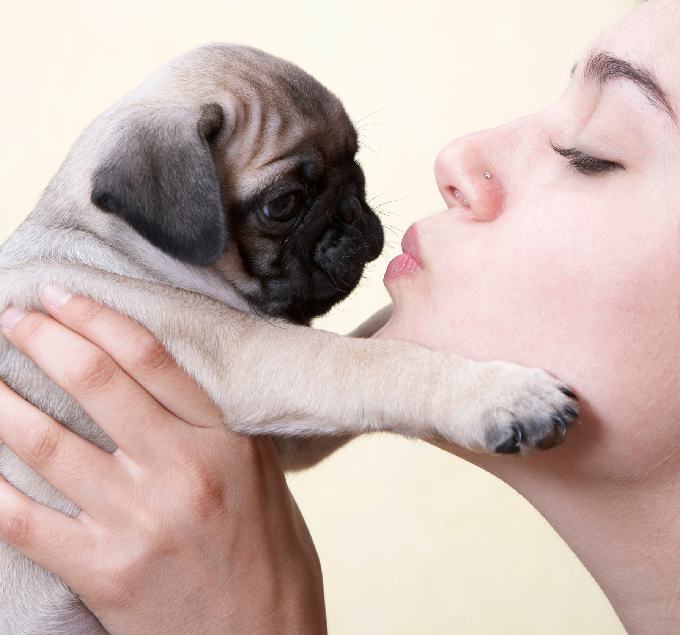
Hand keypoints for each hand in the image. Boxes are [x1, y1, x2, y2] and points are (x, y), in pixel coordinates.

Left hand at [0, 287, 326, 634]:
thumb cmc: (269, 555)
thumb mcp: (261, 476)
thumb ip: (216, 428)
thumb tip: (162, 382)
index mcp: (227, 442)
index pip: (151, 358)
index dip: (97, 317)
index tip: (61, 295)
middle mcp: (183, 472)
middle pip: (96, 384)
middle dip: (42, 340)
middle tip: (14, 319)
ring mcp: (138, 522)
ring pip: (46, 443)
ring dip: (1, 401)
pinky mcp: (102, 571)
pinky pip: (23, 518)